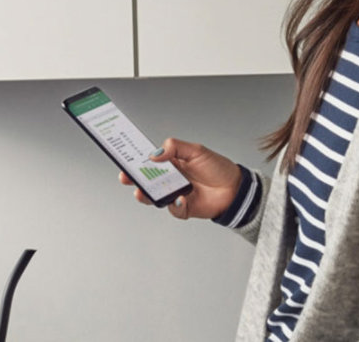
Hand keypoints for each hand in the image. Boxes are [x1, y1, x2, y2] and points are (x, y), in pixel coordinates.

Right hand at [118, 138, 242, 219]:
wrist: (235, 188)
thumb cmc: (217, 168)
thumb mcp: (196, 151)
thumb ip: (175, 148)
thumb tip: (154, 154)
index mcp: (171, 163)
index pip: (148, 161)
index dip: (135, 160)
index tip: (123, 158)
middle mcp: (170, 179)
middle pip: (145, 180)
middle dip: (133, 179)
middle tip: (126, 177)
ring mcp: (175, 194)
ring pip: (154, 197)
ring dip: (146, 195)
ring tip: (143, 192)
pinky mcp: (183, 208)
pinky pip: (173, 209)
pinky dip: (174, 205)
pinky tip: (180, 199)